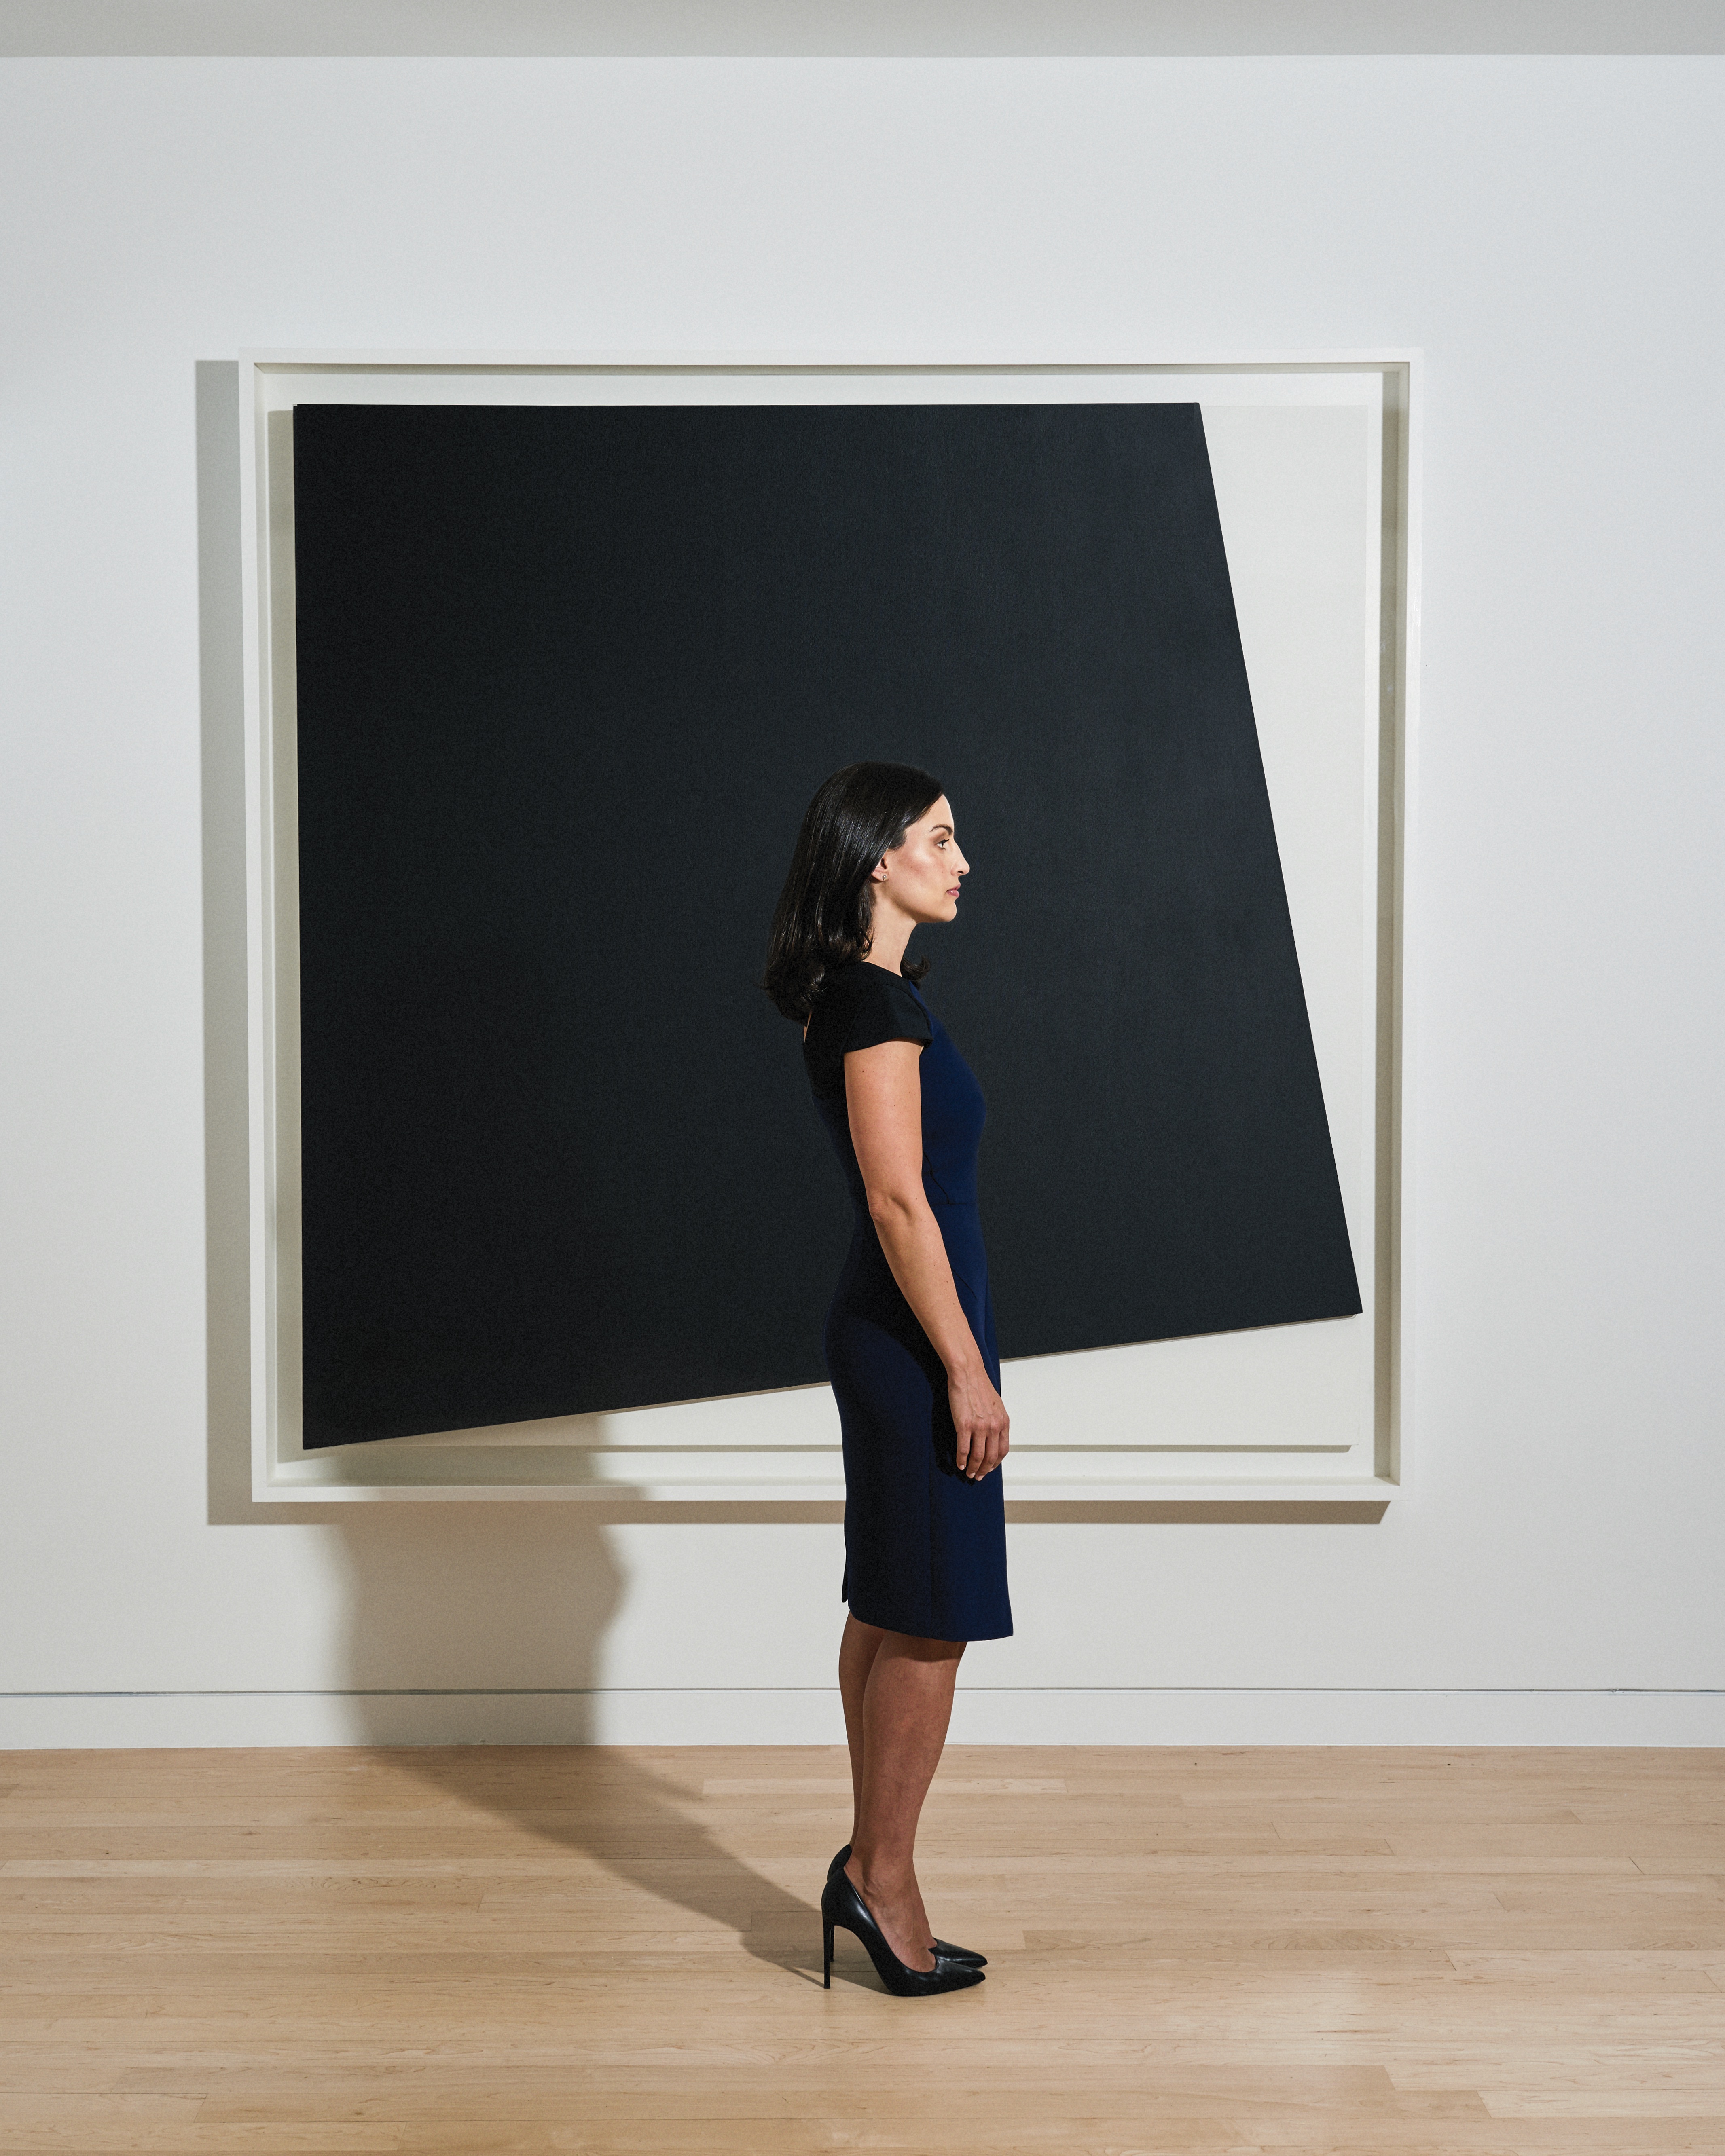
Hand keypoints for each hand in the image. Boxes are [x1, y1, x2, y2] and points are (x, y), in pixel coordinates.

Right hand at [948, 1364, 1008, 1480]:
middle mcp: (994, 1427)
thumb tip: (994, 1436)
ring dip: (973, 1468)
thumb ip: (997, 1422)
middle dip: (984, 1470)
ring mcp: (979, 1427)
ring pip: (978, 1456)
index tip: (990, 1468)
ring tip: (968, 1473)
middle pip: (990, 1457)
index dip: (996, 1463)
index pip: (1002, 1451)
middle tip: (978, 1476)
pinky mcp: (964, 1425)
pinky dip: (961, 1460)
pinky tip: (959, 1464)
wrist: (968, 1374)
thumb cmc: (980, 1386)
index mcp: (1003, 1422)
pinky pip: (963, 1449)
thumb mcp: (997, 1405)